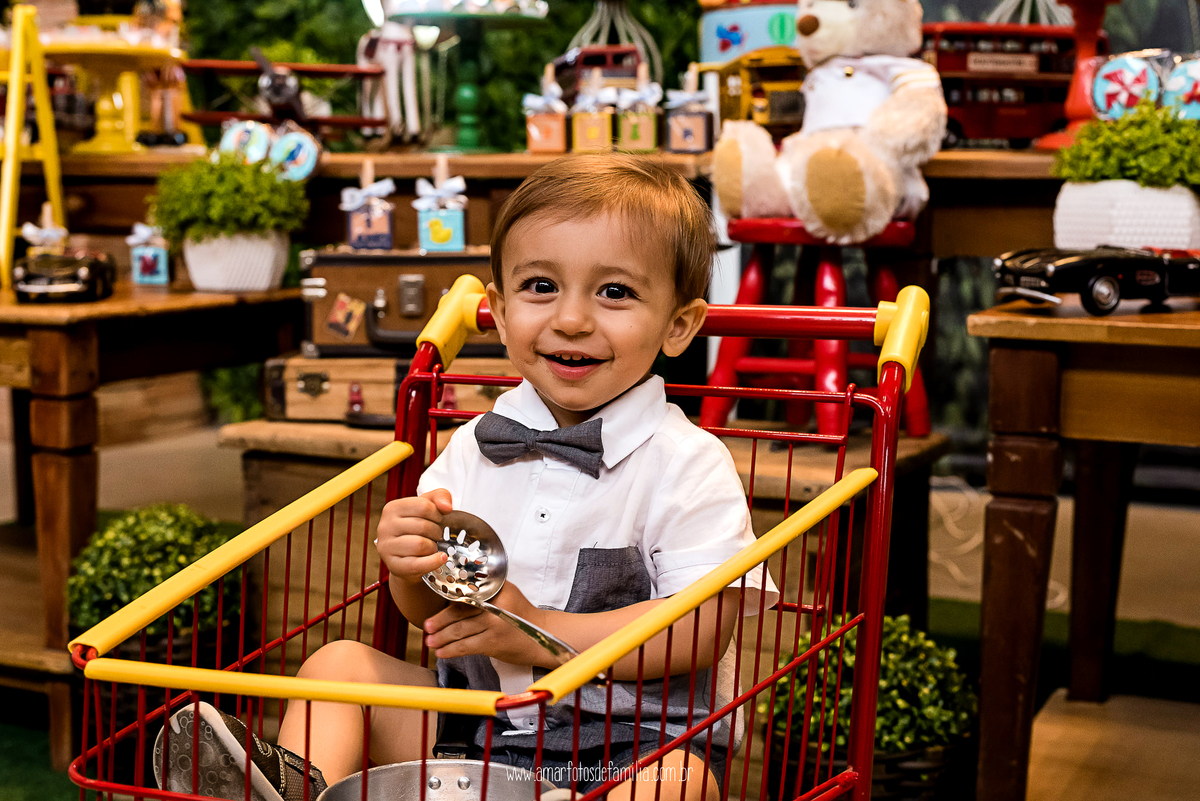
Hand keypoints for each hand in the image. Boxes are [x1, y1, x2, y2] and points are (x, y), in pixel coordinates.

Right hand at [376, 489, 452, 582]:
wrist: (406, 558)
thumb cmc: (416, 530)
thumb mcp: (427, 507)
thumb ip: (440, 496)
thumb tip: (447, 506)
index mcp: (392, 508)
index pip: (423, 506)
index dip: (437, 514)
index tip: (438, 520)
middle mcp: (385, 526)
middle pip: (423, 526)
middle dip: (436, 532)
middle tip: (436, 535)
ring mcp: (386, 547)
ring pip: (420, 545)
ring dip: (433, 547)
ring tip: (432, 547)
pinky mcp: (393, 565)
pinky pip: (417, 564)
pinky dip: (433, 562)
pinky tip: (440, 558)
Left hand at [423, 584, 551, 665]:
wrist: (542, 636)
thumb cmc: (521, 615)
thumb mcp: (506, 594)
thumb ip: (485, 591)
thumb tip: (455, 593)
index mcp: (496, 590)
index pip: (467, 594)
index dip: (448, 602)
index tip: (434, 608)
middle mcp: (495, 605)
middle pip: (460, 612)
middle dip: (440, 621)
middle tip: (426, 627)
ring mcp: (495, 624)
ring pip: (460, 630)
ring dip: (442, 637)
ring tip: (430, 641)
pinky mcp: (494, 642)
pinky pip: (467, 646)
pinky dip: (452, 650)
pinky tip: (442, 652)